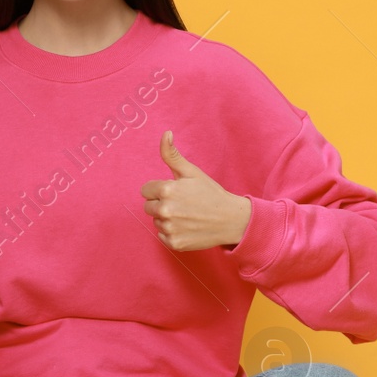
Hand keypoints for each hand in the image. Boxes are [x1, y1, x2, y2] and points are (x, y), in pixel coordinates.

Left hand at [140, 130, 252, 251]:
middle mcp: (165, 210)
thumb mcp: (192, 171)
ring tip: (186, 215)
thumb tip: (165, 133)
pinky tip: (187, 227)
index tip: (174, 191)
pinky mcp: (174, 243)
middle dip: (161, 203)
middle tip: (181, 203)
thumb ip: (172, 154)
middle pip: (148, 207)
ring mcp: (169, 228)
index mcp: (166, 190)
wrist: (231, 220)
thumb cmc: (210, 193)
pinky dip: (172, 233)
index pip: (146, 191)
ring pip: (156, 222)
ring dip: (167, 219)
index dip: (159, 189)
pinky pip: (163, 236)